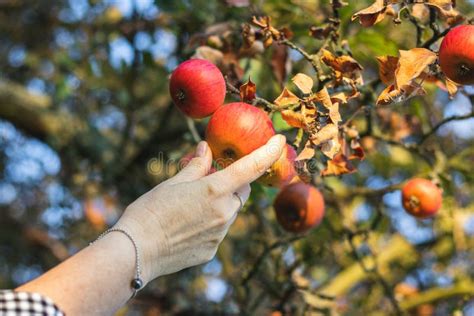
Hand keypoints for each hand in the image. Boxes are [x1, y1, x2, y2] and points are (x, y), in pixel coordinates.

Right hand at [115, 134, 285, 282]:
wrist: (135, 251)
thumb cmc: (150, 211)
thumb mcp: (173, 182)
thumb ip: (197, 166)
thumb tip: (207, 148)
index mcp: (215, 190)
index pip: (252, 167)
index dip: (269, 152)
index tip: (280, 141)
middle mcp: (224, 213)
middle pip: (242, 191)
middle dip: (235, 182)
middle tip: (212, 178)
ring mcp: (220, 234)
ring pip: (230, 211)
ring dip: (221, 203)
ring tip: (190, 206)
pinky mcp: (212, 249)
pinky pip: (219, 230)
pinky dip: (210, 222)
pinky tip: (187, 225)